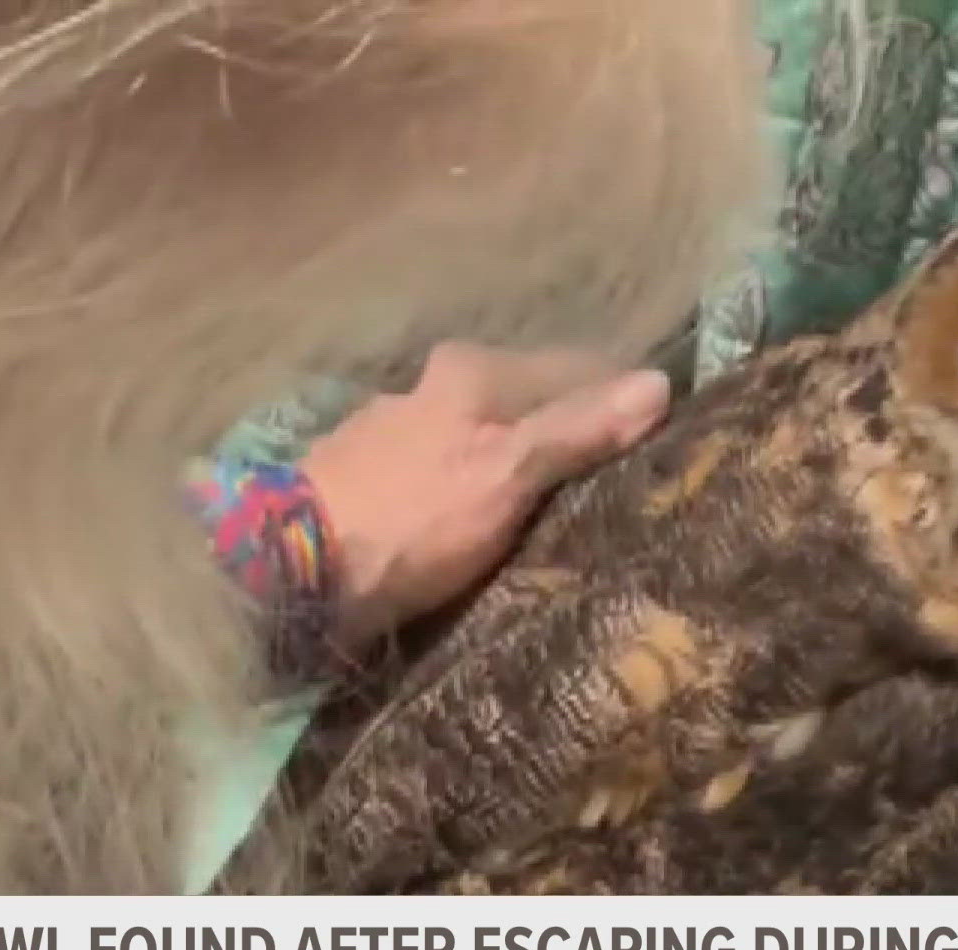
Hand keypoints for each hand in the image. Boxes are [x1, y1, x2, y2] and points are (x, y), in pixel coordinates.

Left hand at [298, 342, 671, 649]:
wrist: (291, 576)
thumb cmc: (413, 522)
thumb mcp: (508, 476)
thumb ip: (579, 429)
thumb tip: (661, 383)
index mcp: (472, 370)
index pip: (578, 365)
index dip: (625, 398)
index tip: (666, 439)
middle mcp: (431, 384)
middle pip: (529, 401)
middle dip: (572, 432)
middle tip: (623, 481)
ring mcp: (395, 429)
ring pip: (485, 437)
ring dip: (523, 464)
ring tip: (563, 510)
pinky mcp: (369, 475)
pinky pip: (449, 472)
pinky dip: (478, 489)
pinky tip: (488, 525)